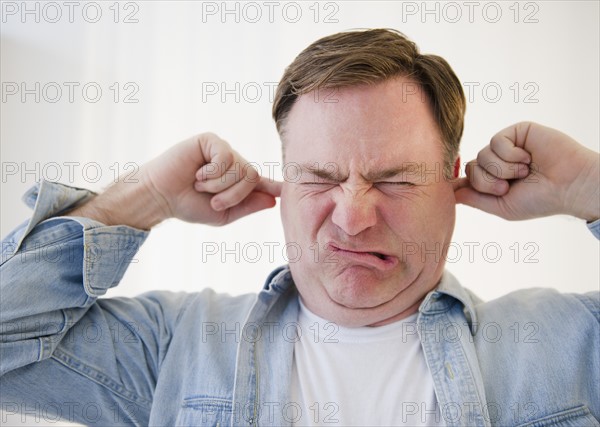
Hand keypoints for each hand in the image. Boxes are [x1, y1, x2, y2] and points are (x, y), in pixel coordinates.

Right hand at [141, 132, 281, 225]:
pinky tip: (197, 173)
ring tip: (199, 185)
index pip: (263, 182)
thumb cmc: (188, 205)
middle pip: (253, 176)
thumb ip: (247, 206)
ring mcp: (224, 150)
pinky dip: (212, 172)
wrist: (161, 197)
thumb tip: (273, 200)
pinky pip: (226, 157)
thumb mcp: (222, 213)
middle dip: (233, 195)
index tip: (293, 187)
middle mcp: (234, 164)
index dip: (277, 185)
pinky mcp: (211, 140)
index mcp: (238, 182)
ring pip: (241, 168)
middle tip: (213, 201)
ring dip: (218, 185)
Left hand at [454, 122, 598, 221]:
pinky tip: (527, 159)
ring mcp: (506, 147)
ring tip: (524, 173)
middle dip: (487, 181)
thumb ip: (474, 198)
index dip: (459, 182)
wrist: (569, 186)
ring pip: (481, 155)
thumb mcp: (501, 207)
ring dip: (503, 169)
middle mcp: (498, 163)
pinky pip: (495, 142)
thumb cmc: (539, 200)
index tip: (449, 187)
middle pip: (470, 168)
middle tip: (508, 187)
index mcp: (493, 180)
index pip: (466, 178)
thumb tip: (449, 193)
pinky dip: (510, 155)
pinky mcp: (516, 132)